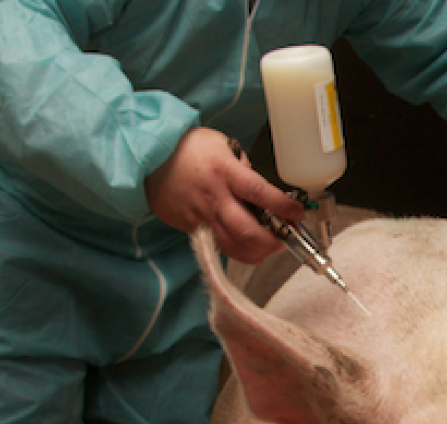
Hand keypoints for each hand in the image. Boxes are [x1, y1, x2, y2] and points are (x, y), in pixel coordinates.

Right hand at [145, 128, 310, 262]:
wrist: (147, 156)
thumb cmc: (187, 147)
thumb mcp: (222, 146)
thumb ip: (244, 170)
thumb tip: (263, 194)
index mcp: (226, 172)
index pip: (261, 193)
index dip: (283, 207)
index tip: (298, 213)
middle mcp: (215, 197)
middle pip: (248, 231)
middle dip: (273, 241)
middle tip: (286, 239)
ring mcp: (202, 215)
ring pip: (235, 246)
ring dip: (258, 251)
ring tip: (271, 247)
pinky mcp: (192, 227)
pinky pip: (220, 246)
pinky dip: (239, 254)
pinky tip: (253, 254)